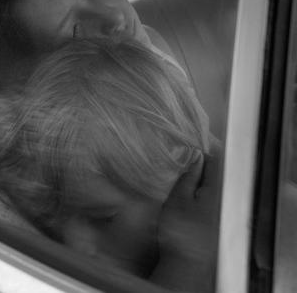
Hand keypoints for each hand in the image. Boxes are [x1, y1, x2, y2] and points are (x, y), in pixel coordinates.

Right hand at [151, 147, 220, 291]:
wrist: (185, 262)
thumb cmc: (180, 229)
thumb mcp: (179, 197)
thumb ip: (189, 175)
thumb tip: (195, 155)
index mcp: (217, 188)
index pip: (216, 158)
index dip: (203, 145)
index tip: (187, 138)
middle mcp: (223, 197)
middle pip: (216, 170)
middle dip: (199, 159)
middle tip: (179, 151)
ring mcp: (219, 208)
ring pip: (210, 182)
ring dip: (196, 173)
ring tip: (178, 168)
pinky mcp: (213, 218)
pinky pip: (208, 194)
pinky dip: (196, 186)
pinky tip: (182, 188)